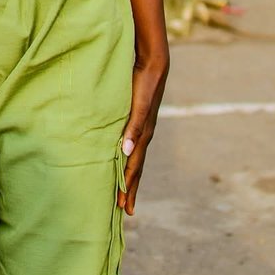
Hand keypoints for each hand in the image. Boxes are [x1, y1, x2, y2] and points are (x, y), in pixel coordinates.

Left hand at [118, 52, 167, 214]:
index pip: (134, 167)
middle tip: (124, 210)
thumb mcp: (139, 106)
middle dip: (130, 188)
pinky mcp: (138, 118)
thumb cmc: (144, 83)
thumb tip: (126, 152)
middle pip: (136, 167)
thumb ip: (133, 127)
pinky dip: (128, 156)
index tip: (123, 207)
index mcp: (143, 135)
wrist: (153, 64)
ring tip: (124, 190)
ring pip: (135, 157)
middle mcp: (144, 134)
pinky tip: (121, 158)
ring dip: (129, 175)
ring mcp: (142, 126)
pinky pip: (132, 143)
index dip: (128, 186)